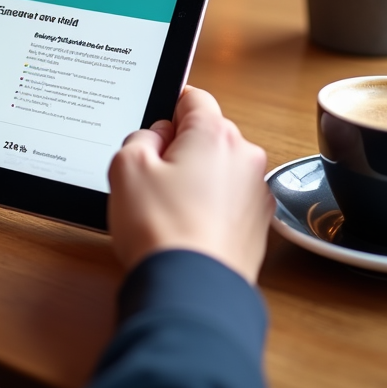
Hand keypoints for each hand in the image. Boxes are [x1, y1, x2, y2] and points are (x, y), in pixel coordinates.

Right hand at [107, 87, 274, 283]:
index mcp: (214, 134)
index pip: (192, 98)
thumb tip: (157, 137)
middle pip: (207, 135)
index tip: (156, 130)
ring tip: (171, 212)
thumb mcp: (126, 168)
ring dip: (198, 180)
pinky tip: (189, 229)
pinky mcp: (260, 223)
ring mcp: (257, 191)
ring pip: (220, 169)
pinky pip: (230, 200)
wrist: (192, 289)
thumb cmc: (162, 230)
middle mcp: (245, 156)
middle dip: (181, 150)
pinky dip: (212, 208)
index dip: (167, 111)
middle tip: (153, 180)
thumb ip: (140, 138)